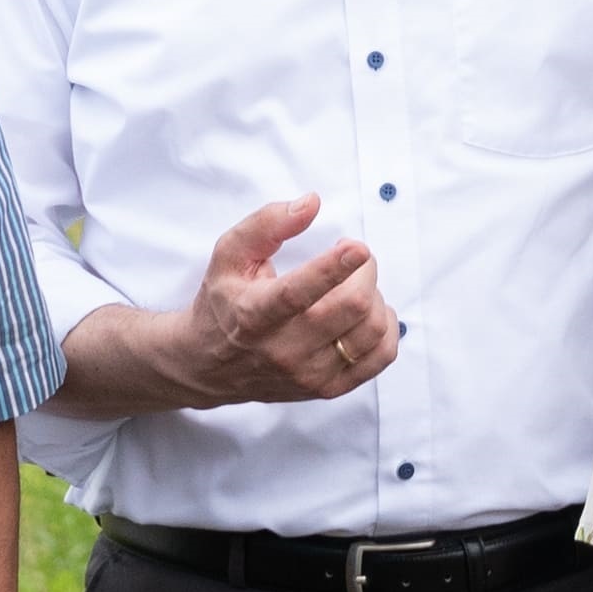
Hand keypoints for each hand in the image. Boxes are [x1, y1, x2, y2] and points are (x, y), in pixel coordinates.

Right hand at [157, 196, 402, 407]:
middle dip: (365, 271)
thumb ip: (267, 224)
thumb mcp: (229, 254)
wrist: (207, 366)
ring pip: (371, 331)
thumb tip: (312, 203)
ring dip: (375, 297)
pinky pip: (380, 357)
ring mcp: (308, 374)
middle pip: (350, 308)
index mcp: (254, 314)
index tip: (357, 247)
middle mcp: (283, 349)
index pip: (298, 294)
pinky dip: (385, 328)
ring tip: (357, 285)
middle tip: (355, 259)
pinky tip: (367, 313)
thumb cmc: (223, 302)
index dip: (333, 268)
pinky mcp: (326, 388)